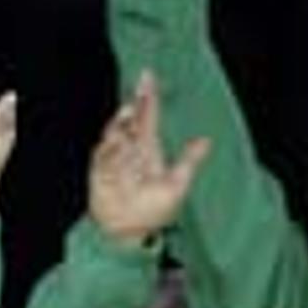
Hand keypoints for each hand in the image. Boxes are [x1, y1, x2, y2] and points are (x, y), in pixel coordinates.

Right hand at [86, 72, 214, 246]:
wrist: (128, 232)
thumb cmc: (152, 211)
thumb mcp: (176, 185)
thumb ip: (188, 161)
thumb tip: (206, 141)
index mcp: (148, 147)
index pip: (148, 116)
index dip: (148, 96)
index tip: (147, 76)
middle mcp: (129, 148)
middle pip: (129, 118)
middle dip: (132, 103)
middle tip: (138, 90)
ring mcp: (113, 158)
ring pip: (115, 131)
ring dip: (121, 122)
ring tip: (129, 114)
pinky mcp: (100, 171)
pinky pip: (104, 155)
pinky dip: (112, 150)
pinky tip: (121, 146)